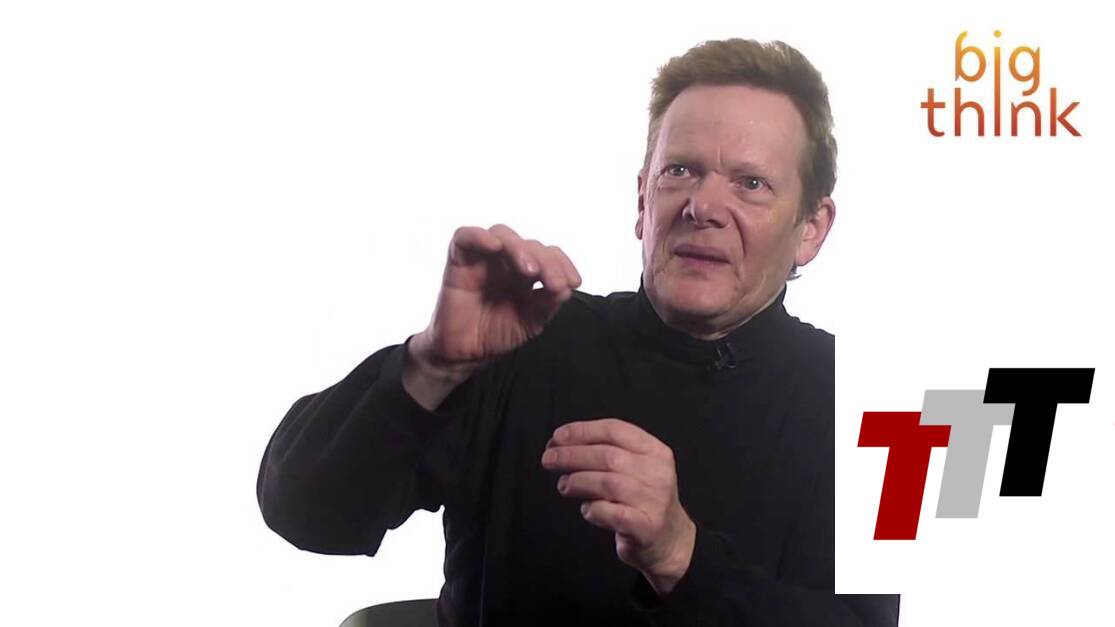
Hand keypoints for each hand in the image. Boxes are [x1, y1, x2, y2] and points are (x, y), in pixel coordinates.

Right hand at [413, 224, 581, 376]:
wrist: (465, 354)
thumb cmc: (496, 334)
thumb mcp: (531, 321)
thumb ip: (548, 302)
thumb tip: (565, 286)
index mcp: (526, 272)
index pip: (548, 255)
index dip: (563, 264)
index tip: (574, 283)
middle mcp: (507, 262)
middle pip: (530, 244)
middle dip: (547, 261)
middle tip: (553, 282)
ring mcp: (483, 259)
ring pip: (503, 234)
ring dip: (520, 249)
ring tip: (530, 271)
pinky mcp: (459, 261)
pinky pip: (465, 237)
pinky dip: (480, 236)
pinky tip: (495, 247)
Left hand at [541, 418, 696, 595]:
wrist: (670, 541)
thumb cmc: (642, 500)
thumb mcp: (635, 468)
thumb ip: (605, 454)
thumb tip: (560, 445)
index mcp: (655, 451)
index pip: (615, 431)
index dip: (582, 431)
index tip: (557, 437)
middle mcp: (658, 473)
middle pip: (608, 456)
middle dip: (572, 455)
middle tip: (549, 459)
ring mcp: (655, 501)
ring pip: (608, 483)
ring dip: (578, 481)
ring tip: (564, 485)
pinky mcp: (646, 528)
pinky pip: (612, 513)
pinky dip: (593, 509)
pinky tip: (586, 509)